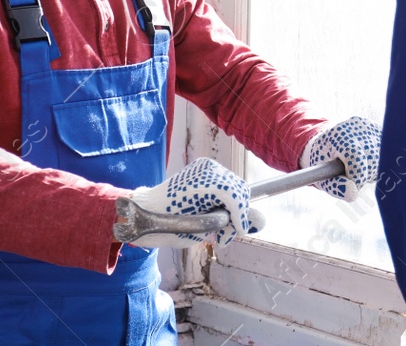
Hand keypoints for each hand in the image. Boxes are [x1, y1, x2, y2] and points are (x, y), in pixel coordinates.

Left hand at [127, 157, 254, 247]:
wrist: (144, 213)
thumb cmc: (166, 225)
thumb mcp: (199, 230)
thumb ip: (230, 223)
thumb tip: (260, 222)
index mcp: (202, 182)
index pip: (234, 196)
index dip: (240, 217)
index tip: (237, 233)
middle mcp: (207, 169)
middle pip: (239, 191)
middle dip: (237, 215)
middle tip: (223, 237)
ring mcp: (206, 168)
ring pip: (236, 189)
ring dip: (233, 210)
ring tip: (219, 231)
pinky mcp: (204, 171)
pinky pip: (226, 186)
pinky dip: (226, 203)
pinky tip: (216, 218)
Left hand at [299, 116, 381, 201]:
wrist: (325, 142)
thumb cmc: (323, 162)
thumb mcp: (322, 177)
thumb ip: (335, 187)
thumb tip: (353, 193)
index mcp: (339, 135)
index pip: (356, 159)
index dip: (357, 177)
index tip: (352, 186)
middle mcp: (356, 127)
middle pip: (372, 158)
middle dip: (365, 175)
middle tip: (353, 179)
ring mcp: (370, 127)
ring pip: (382, 157)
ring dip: (372, 170)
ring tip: (356, 169)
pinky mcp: (378, 130)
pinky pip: (385, 154)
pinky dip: (376, 164)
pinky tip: (364, 163)